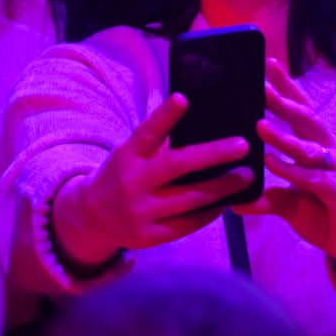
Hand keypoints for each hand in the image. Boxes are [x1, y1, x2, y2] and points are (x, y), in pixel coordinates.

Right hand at [52, 93, 261, 268]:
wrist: (90, 217)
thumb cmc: (121, 176)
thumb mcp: (128, 156)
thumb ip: (155, 145)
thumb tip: (201, 128)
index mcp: (126, 157)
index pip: (146, 133)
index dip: (164, 116)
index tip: (183, 98)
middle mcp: (131, 183)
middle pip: (176, 166)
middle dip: (213, 155)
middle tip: (243, 145)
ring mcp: (139, 212)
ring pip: (190, 198)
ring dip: (222, 187)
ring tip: (245, 176)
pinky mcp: (148, 236)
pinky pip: (186, 224)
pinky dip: (209, 213)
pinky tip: (225, 203)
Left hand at [236, 63, 335, 272]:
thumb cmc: (324, 215)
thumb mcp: (289, 202)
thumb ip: (265, 195)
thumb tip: (232, 197)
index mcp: (319, 145)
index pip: (302, 110)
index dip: (287, 88)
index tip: (268, 63)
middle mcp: (331, 150)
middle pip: (306, 120)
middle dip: (283, 102)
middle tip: (260, 85)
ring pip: (306, 148)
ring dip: (282, 137)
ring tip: (259, 126)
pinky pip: (311, 177)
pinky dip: (290, 169)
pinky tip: (271, 162)